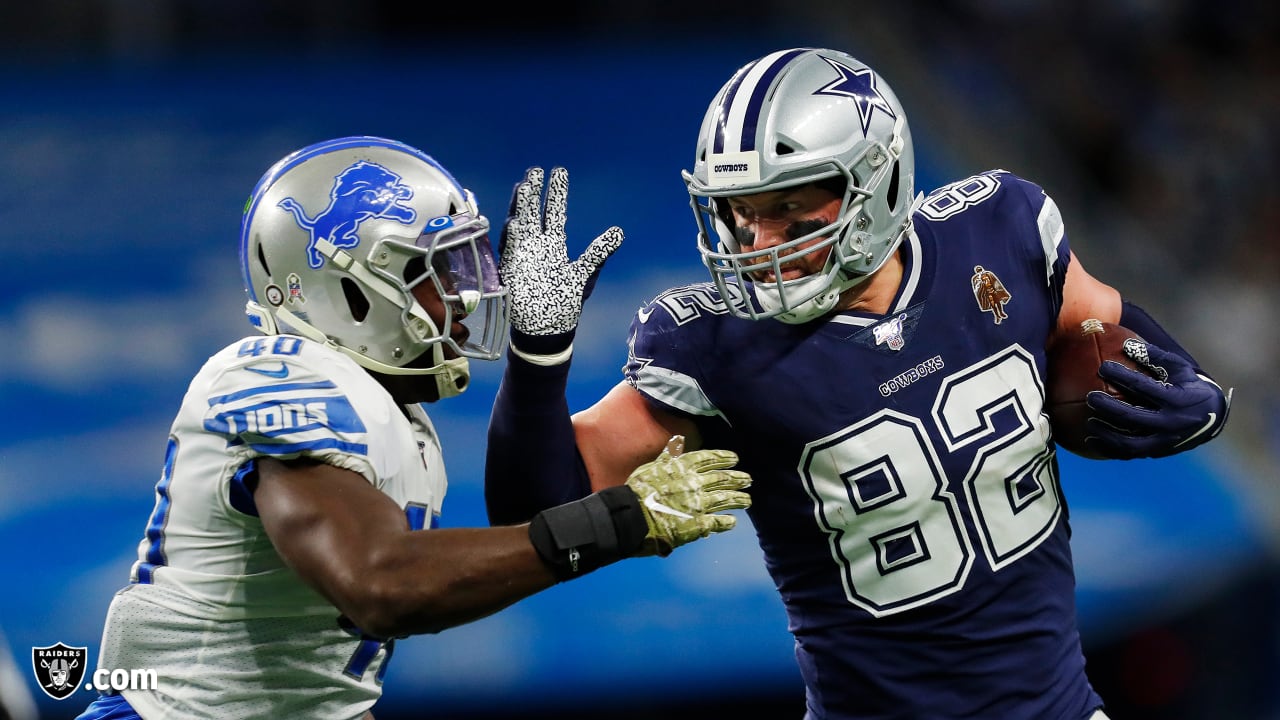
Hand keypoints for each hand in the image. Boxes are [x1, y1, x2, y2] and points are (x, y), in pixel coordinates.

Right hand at [499, 166, 623, 339]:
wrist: (547, 329)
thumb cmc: (565, 303)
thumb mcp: (585, 273)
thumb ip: (599, 251)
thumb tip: (620, 231)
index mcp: (554, 244)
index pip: (555, 212)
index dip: (556, 192)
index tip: (558, 172)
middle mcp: (536, 245)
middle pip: (534, 212)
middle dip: (534, 192)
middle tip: (536, 170)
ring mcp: (522, 256)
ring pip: (520, 225)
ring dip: (521, 207)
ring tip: (524, 187)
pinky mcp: (512, 270)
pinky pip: (510, 252)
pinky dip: (512, 238)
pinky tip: (516, 223)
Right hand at [624, 436, 751, 556]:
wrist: (632, 516)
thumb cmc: (637, 491)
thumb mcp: (650, 468)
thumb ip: (667, 456)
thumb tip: (678, 441)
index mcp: (682, 467)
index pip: (708, 459)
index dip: (723, 458)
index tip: (734, 459)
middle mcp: (695, 483)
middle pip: (722, 479)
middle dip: (737, 478)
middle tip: (748, 479)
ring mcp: (699, 504)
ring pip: (724, 499)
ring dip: (738, 499)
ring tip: (748, 500)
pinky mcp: (698, 524)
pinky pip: (717, 522)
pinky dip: (726, 522)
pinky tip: (733, 522)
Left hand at [1083, 339, 1230, 458]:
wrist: (1213, 417)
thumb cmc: (1189, 386)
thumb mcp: (1180, 369)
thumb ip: (1156, 357)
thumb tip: (1127, 344)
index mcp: (1177, 399)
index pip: (1144, 387)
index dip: (1121, 376)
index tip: (1103, 367)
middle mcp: (1171, 423)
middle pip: (1133, 417)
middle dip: (1108, 407)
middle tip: (1091, 398)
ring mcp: (1165, 441)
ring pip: (1130, 443)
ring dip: (1106, 434)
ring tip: (1089, 423)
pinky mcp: (1158, 452)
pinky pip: (1130, 454)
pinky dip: (1109, 449)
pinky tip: (1091, 440)